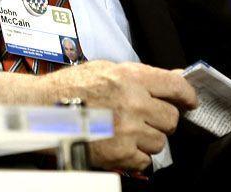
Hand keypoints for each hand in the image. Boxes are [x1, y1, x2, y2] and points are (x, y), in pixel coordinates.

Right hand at [0, 60, 197, 171]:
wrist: (42, 111)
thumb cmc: (70, 88)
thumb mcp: (106, 69)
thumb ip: (142, 74)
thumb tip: (175, 76)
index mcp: (130, 77)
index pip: (176, 86)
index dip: (187, 95)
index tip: (188, 101)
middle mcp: (133, 103)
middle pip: (171, 118)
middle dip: (160, 120)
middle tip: (143, 118)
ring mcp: (128, 130)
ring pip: (160, 142)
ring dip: (147, 139)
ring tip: (125, 131)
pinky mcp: (120, 153)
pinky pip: (145, 160)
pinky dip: (135, 156)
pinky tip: (119, 144)